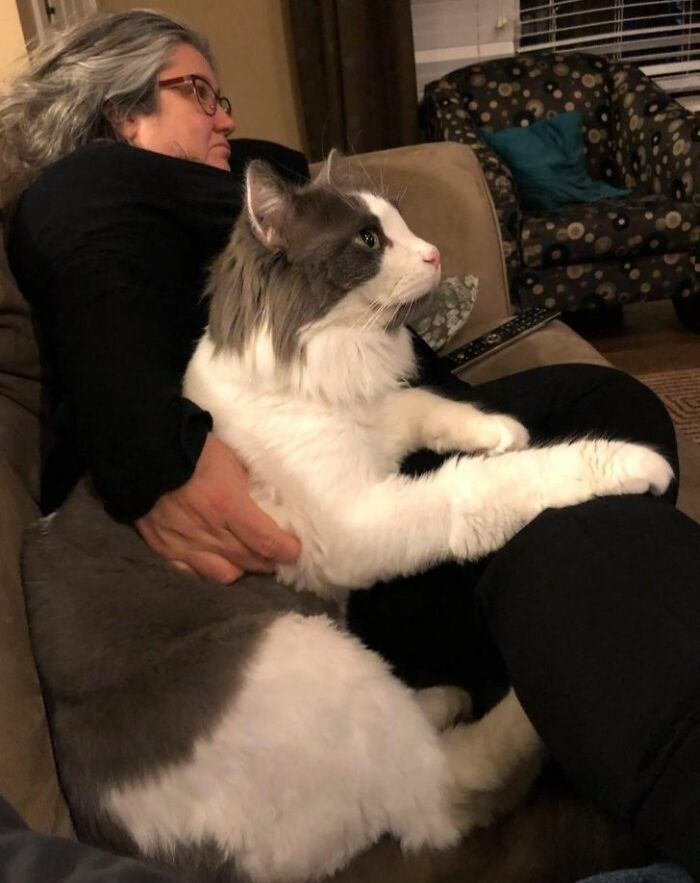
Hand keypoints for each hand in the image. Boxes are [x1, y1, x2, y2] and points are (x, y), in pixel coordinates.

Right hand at [135, 434, 300, 582]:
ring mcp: (185, 544)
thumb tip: (267, 504)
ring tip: (247, 559)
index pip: (267, 542)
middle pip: (249, 561)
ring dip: (241, 569)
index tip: (294, 550)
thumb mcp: (231, 460)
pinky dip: (210, 570)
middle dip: (268, 561)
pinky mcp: (164, 549)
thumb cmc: (192, 449)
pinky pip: (193, 573)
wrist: (142, 451)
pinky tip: (218, 561)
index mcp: (228, 505)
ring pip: (224, 574)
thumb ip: (248, 486)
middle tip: (276, 555)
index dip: (286, 550)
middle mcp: (208, 531)